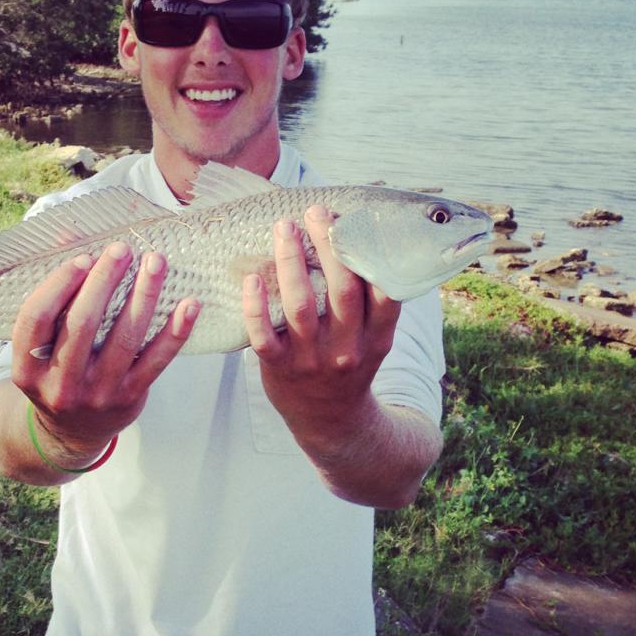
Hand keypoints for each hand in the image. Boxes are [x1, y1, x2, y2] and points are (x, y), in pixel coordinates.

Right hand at [11, 242, 199, 462]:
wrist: (72, 432)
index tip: (83, 257)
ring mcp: (97, 394)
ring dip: (144, 295)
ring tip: (156, 262)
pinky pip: (157, 361)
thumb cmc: (56, 371)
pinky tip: (189, 304)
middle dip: (104, 281)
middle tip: (122, 249)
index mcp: (27, 368)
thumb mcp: (40, 345)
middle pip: (82, 325)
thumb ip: (52, 292)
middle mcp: (59, 384)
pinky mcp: (130, 398)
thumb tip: (67, 233)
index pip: (35, 320)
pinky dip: (175, 332)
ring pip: (124, 339)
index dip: (58, 285)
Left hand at [242, 204, 401, 459]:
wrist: (332, 424)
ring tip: (283, 227)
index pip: (384, 291)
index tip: (353, 219)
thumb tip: (365, 241)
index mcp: (377, 338)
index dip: (370, 253)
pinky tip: (251, 277)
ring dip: (289, 262)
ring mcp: (312, 361)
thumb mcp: (375, 340)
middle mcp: (348, 349)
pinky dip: (256, 306)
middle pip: (341, 290)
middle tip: (315, 211)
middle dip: (328, 245)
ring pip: (300, 306)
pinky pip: (264, 335)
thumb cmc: (351, 366)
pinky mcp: (280, 369)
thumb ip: (372, 303)